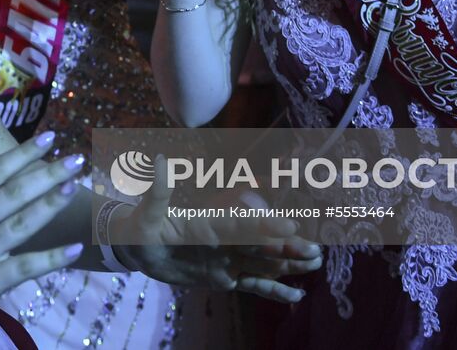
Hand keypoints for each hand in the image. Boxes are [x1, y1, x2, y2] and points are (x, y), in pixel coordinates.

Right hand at [0, 133, 85, 348]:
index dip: (22, 154)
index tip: (50, 138)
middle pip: (12, 193)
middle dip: (46, 173)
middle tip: (76, 158)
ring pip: (20, 222)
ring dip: (50, 203)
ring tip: (74, 187)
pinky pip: (23, 266)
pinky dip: (51, 258)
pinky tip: (76, 249)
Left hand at [116, 157, 322, 301]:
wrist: (140, 249)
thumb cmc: (142, 226)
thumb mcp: (146, 212)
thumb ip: (158, 192)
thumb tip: (161, 162)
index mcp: (211, 223)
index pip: (242, 222)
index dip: (264, 223)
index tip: (288, 223)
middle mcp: (225, 240)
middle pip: (261, 243)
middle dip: (287, 245)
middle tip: (315, 249)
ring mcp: (228, 259)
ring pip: (264, 262)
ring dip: (289, 263)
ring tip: (315, 263)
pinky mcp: (225, 278)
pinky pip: (253, 284)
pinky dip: (274, 289)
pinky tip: (296, 294)